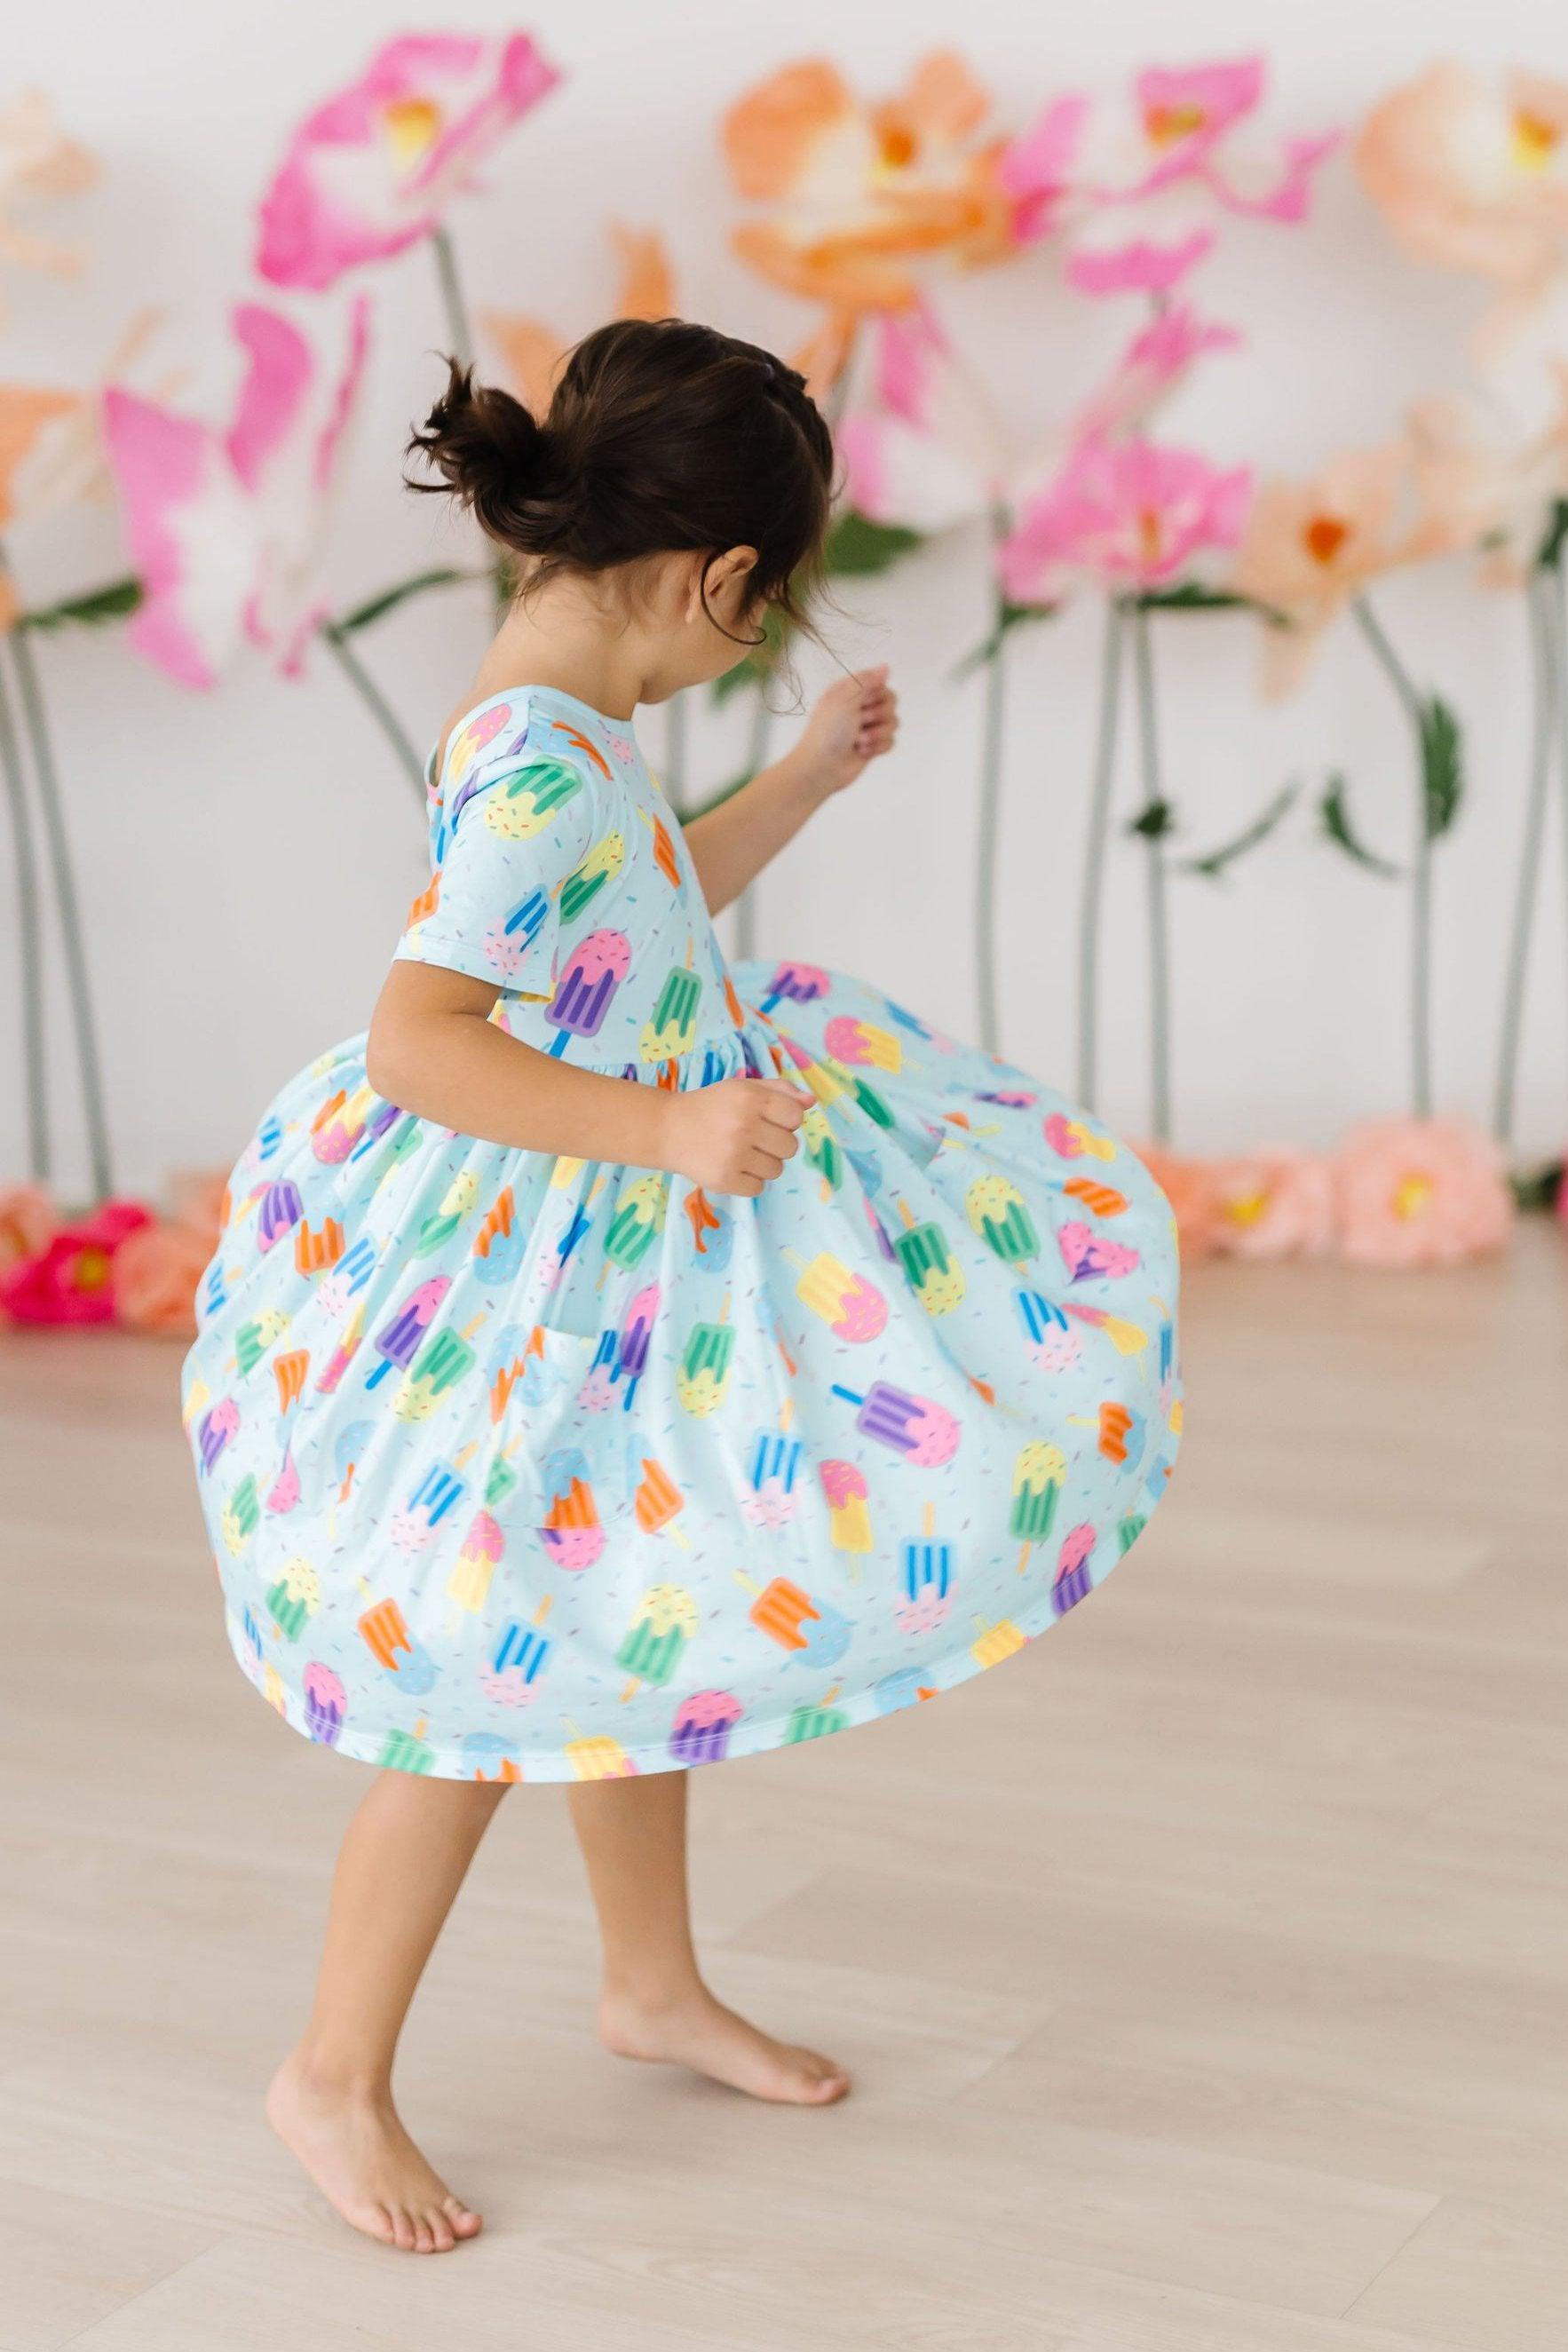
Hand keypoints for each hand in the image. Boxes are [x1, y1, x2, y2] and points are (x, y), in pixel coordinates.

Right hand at [666, 1077, 808, 1196]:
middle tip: (753, 1138)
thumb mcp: (742, 1088)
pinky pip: (758, 1188)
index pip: (796, 1117)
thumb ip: (779, 1091)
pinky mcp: (724, 1179)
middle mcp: (743, 1125)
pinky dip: (749, 1182)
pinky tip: (733, 1167)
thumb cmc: (711, 1106)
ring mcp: (733, 1155)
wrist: (668, 1129)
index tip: (768, 1120)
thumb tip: (811, 1101)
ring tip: (741, 1153)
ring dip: (764, 1164)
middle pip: (791, 1147)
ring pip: (777, 1170)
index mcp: (750, 1098)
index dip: (786, 1120)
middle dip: (776, 1144)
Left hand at [791, 667, 898, 799]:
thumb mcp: (845, 697)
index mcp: (850, 692)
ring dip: (877, 733)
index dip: (877, 693)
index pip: (880, 683)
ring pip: (893, 723)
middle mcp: (859, 707)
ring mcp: (867, 727)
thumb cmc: (828, 731)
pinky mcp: (872, 746)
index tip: (862, 702)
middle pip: (891, 702)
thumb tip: (885, 666)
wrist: (822, 767)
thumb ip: (867, 680)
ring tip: (859, 741)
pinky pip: (891, 741)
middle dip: (878, 714)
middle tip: (860, 721)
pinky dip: (878, 748)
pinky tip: (861, 752)